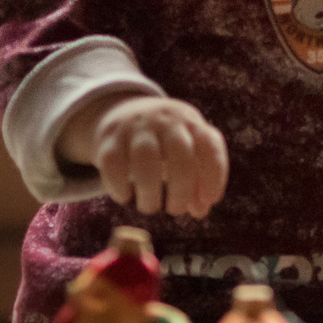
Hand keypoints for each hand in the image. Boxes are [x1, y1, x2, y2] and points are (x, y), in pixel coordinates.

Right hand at [56, 94, 228, 217]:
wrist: (126, 112)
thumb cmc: (166, 142)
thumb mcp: (188, 152)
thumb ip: (199, 181)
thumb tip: (200, 211)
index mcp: (191, 123)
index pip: (210, 147)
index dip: (213, 178)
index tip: (207, 202)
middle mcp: (166, 120)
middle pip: (180, 154)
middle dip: (182, 189)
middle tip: (175, 210)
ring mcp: (136, 126)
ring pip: (145, 158)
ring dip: (150, 191)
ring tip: (149, 206)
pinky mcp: (109, 137)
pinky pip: (113, 164)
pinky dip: (120, 186)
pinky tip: (125, 196)